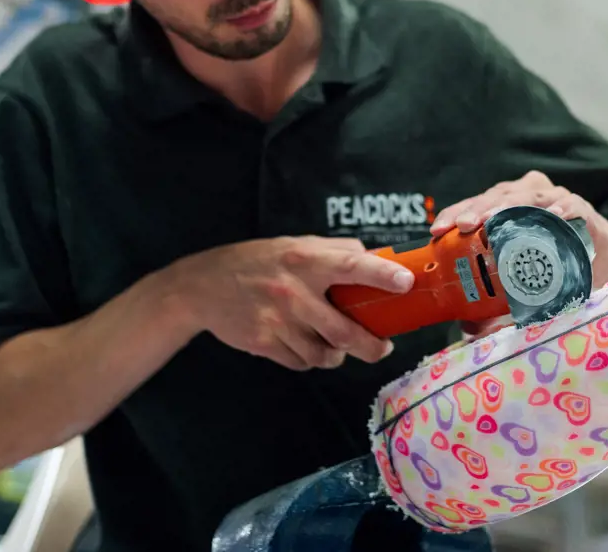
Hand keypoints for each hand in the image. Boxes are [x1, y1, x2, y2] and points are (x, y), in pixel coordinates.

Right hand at [149, 236, 413, 370]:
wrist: (201, 287)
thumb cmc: (257, 261)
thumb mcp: (294, 245)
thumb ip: (334, 251)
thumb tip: (377, 258)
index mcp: (306, 261)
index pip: (352, 265)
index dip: (382, 276)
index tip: (406, 284)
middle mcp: (294, 292)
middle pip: (346, 331)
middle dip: (372, 346)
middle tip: (382, 347)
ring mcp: (278, 322)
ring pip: (325, 354)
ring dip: (337, 354)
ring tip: (335, 345)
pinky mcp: (264, 343)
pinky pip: (301, 363)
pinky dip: (310, 359)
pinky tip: (304, 344)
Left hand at [429, 170, 607, 294]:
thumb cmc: (562, 274)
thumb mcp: (525, 294)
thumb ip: (497, 309)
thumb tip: (467, 330)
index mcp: (511, 211)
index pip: (477, 207)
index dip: (455, 214)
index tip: (437, 231)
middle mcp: (531, 200)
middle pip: (499, 197)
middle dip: (478, 209)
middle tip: (462, 225)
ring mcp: (559, 203)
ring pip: (529, 196)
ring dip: (511, 206)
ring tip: (493, 220)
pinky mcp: (586, 215)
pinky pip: (572, 208)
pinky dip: (561, 211)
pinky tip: (552, 217)